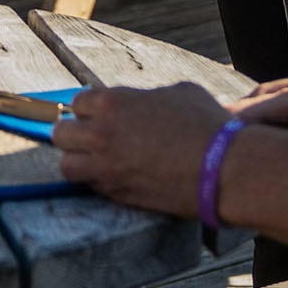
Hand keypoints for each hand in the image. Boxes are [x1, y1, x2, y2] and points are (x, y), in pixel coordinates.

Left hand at [51, 81, 230, 213]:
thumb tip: (142, 103)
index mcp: (112, 103)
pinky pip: (93, 187)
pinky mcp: (118, 194)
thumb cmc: (207, 125)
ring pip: (67, 166)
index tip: (103, 115)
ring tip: (98, 160)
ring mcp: (106, 168)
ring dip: (79, 161)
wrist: (225, 169)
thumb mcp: (178, 92)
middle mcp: (100, 135)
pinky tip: (120, 176)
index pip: (78, 103)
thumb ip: (147, 97)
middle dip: (75, 134)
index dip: (92, 109)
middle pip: (61, 134)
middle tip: (94, 137)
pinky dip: (100, 182)